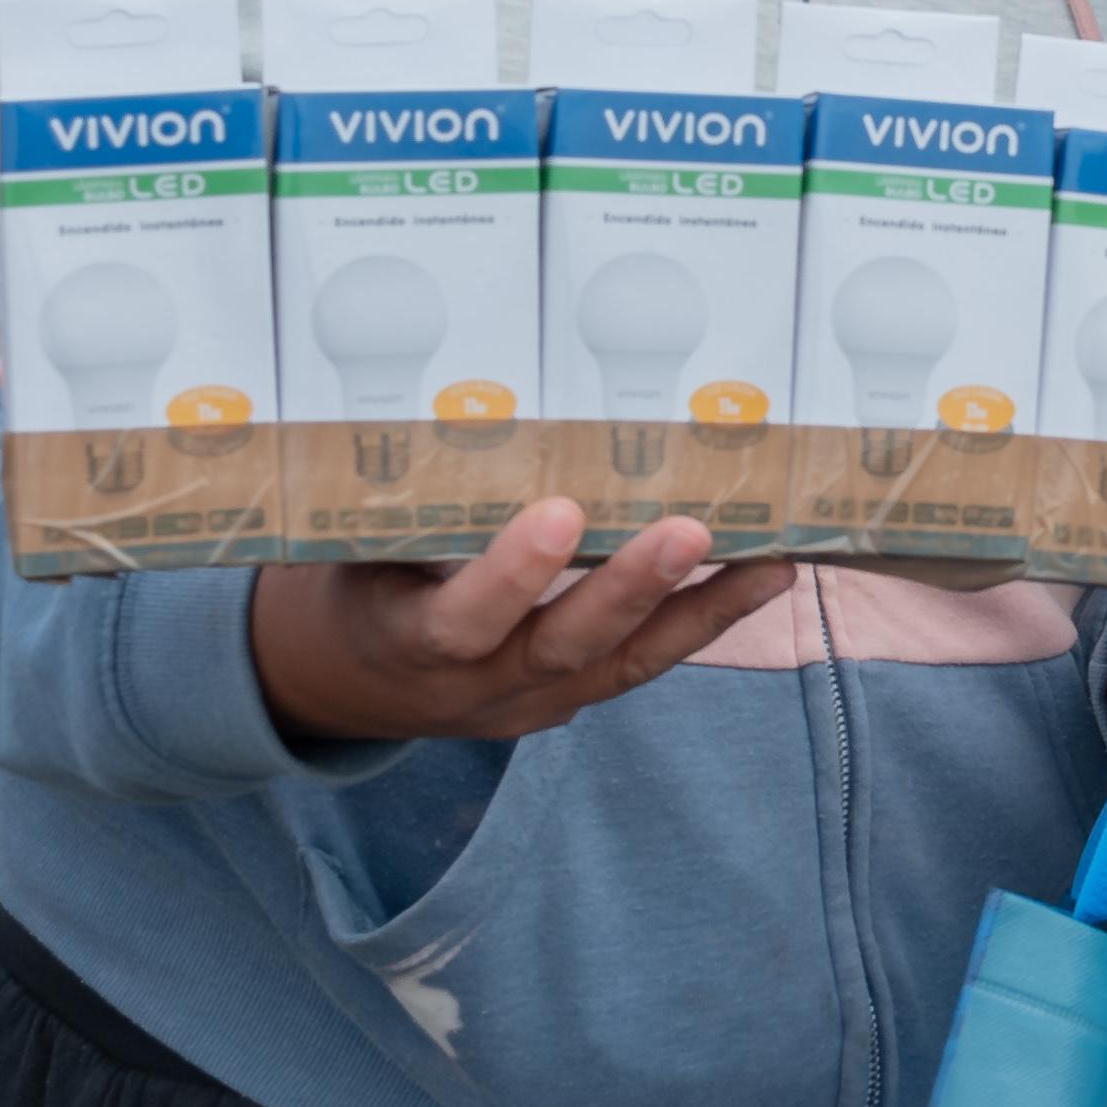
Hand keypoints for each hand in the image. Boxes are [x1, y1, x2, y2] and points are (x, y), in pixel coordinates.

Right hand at [246, 498, 792, 741]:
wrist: (340, 680)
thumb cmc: (355, 581)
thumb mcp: (353, 547)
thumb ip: (406, 504)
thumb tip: (464, 403)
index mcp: (402, 641)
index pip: (457, 620)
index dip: (510, 575)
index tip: (559, 513)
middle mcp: (471, 686)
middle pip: (558, 648)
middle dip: (628, 591)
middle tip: (689, 531)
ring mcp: (525, 703)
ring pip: (618, 664)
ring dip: (696, 613)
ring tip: (766, 562)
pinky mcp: (567, 700)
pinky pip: (638, 666)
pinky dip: (702, 621)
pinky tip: (762, 577)